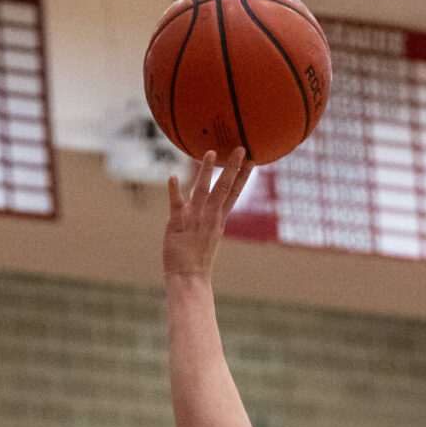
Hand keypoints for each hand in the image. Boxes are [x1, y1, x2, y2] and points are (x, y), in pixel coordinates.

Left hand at [163, 148, 250, 279]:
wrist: (188, 278)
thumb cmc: (196, 257)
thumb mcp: (208, 232)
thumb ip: (208, 214)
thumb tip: (206, 198)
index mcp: (218, 219)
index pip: (234, 193)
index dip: (243, 176)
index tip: (253, 159)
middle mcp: (209, 217)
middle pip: (224, 188)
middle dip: (233, 168)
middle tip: (241, 148)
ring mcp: (194, 220)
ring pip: (202, 192)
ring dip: (206, 172)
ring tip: (210, 153)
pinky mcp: (177, 225)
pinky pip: (176, 205)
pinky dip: (174, 192)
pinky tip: (172, 177)